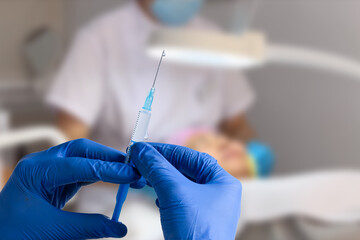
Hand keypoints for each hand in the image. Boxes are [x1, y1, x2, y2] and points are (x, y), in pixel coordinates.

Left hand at [0, 139, 140, 239]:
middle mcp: (42, 164)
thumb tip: (119, 228)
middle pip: (82, 150)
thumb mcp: (53, 231)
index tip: (131, 175)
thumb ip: (89, 227)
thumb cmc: (14, 234)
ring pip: (82, 157)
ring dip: (105, 163)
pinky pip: (80, 170)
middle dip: (109, 157)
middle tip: (132, 167)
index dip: (110, 170)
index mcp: (36, 172)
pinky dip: (98, 173)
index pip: (81, 165)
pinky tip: (111, 177)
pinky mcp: (53, 179)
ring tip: (127, 172)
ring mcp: (47, 169)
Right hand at [131, 142, 241, 239]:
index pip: (192, 157)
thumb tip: (140, 150)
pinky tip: (155, 199)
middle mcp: (217, 194)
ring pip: (180, 186)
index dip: (167, 151)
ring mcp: (207, 209)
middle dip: (161, 166)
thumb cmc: (196, 232)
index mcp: (222, 182)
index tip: (145, 149)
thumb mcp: (175, 193)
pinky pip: (178, 201)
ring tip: (142, 177)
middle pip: (186, 170)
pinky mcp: (195, 222)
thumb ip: (157, 168)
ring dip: (160, 180)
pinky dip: (164, 196)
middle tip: (140, 161)